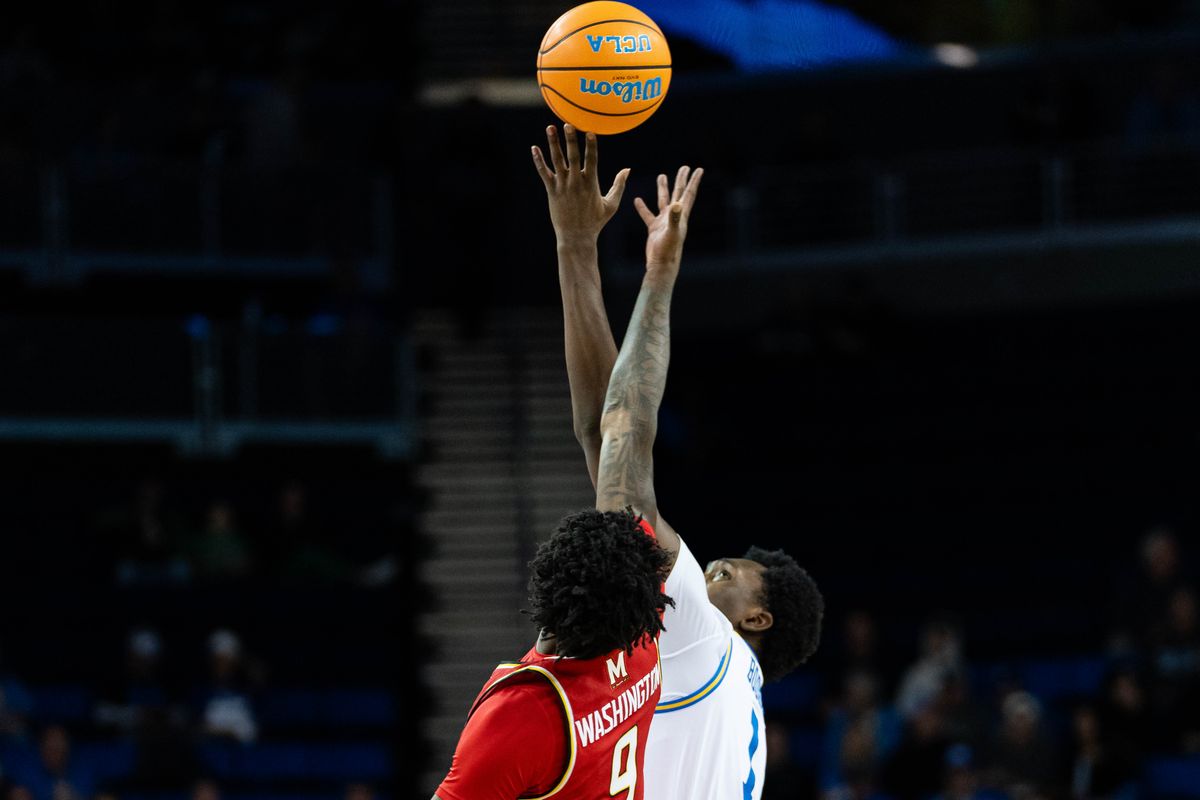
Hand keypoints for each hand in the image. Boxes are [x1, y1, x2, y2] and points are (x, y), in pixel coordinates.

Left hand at [532, 124, 630, 245]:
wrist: (576, 237)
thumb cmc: (596, 221)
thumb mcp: (611, 204)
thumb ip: (619, 185)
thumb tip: (628, 169)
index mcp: (591, 183)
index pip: (592, 160)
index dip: (591, 146)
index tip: (590, 132)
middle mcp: (576, 182)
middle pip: (573, 156)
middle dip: (570, 140)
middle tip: (568, 124)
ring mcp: (562, 186)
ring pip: (557, 161)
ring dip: (553, 143)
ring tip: (550, 127)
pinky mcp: (551, 191)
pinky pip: (544, 172)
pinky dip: (538, 160)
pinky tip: (534, 148)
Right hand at [634, 165, 702, 278]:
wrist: (661, 265)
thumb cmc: (668, 250)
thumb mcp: (672, 232)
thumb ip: (674, 218)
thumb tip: (676, 204)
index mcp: (681, 215)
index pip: (688, 194)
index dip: (694, 181)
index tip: (699, 169)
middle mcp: (674, 216)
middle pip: (678, 193)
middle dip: (681, 180)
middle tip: (684, 167)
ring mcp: (664, 222)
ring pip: (663, 200)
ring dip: (663, 188)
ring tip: (662, 176)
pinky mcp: (654, 228)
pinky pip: (648, 214)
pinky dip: (642, 207)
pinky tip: (637, 199)